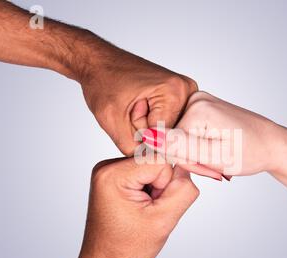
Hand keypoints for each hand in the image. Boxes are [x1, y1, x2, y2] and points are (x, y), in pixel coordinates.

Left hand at [57, 157, 198, 257]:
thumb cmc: (127, 248)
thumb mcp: (163, 221)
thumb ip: (183, 190)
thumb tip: (189, 165)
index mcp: (113, 175)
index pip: (161, 161)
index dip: (167, 185)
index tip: (154, 207)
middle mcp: (108, 167)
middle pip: (156, 162)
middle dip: (161, 187)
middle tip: (148, 212)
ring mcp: (110, 171)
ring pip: (153, 167)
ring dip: (156, 189)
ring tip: (143, 211)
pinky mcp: (116, 177)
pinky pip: (146, 173)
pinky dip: (149, 189)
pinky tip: (140, 207)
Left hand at [77, 43, 197, 155]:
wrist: (99, 62)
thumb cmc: (103, 82)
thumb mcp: (111, 120)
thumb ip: (133, 148)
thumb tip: (153, 165)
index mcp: (175, 91)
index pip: (166, 137)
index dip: (141, 136)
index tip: (129, 115)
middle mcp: (187, 91)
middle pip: (170, 135)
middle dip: (147, 133)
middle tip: (130, 110)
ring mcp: (186, 93)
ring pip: (169, 131)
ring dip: (149, 128)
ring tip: (135, 107)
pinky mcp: (180, 97)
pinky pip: (168, 124)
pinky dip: (152, 122)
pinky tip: (141, 107)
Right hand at [142, 91, 286, 177]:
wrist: (273, 145)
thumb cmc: (251, 153)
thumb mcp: (215, 156)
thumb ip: (180, 146)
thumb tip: (147, 136)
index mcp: (197, 107)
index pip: (169, 143)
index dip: (187, 162)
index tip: (212, 168)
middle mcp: (195, 98)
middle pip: (173, 138)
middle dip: (192, 158)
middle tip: (217, 166)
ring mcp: (198, 101)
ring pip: (179, 138)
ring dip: (196, 154)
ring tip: (219, 158)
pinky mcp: (202, 108)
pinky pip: (187, 133)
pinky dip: (199, 147)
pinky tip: (216, 150)